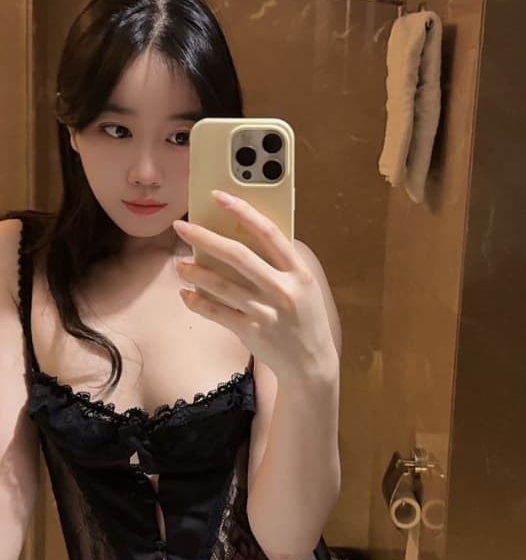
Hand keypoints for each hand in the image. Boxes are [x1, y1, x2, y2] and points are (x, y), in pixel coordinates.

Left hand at [172, 190, 338, 384]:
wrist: (311, 363)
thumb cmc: (304, 318)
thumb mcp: (304, 285)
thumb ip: (281, 263)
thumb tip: (241, 235)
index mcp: (298, 272)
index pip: (269, 233)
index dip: (243, 211)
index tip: (219, 197)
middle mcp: (282, 290)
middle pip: (238, 255)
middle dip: (205, 238)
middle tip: (182, 227)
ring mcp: (266, 312)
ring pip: (222, 285)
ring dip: (196, 272)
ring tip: (180, 264)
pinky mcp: (251, 332)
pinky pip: (217, 313)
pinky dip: (198, 302)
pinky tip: (186, 294)